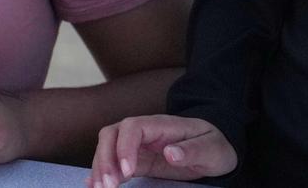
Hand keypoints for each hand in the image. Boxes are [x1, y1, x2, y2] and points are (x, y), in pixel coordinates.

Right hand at [87, 115, 237, 186]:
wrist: (215, 148)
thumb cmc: (214, 145)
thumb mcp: (212, 149)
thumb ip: (192, 150)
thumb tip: (169, 152)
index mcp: (161, 125)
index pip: (132, 127)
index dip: (124, 147)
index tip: (128, 171)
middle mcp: (144, 132)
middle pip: (111, 134)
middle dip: (104, 159)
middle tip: (107, 186)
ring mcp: (138, 145)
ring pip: (107, 148)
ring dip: (100, 167)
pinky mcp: (137, 159)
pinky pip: (113, 162)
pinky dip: (102, 171)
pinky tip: (93, 184)